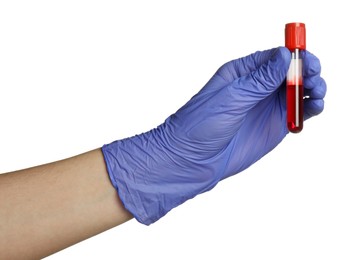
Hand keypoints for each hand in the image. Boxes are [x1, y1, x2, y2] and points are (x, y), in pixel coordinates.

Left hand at [102, 47, 325, 224]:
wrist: (191, 160)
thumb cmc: (200, 125)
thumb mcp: (230, 98)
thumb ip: (259, 80)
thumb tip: (284, 55)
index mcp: (241, 73)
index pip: (272, 57)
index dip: (292, 56)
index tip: (306, 61)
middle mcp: (255, 88)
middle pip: (289, 72)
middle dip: (306, 70)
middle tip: (314, 77)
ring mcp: (265, 107)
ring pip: (297, 91)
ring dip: (312, 87)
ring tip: (316, 92)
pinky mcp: (273, 126)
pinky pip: (298, 112)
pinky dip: (311, 107)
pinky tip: (315, 106)